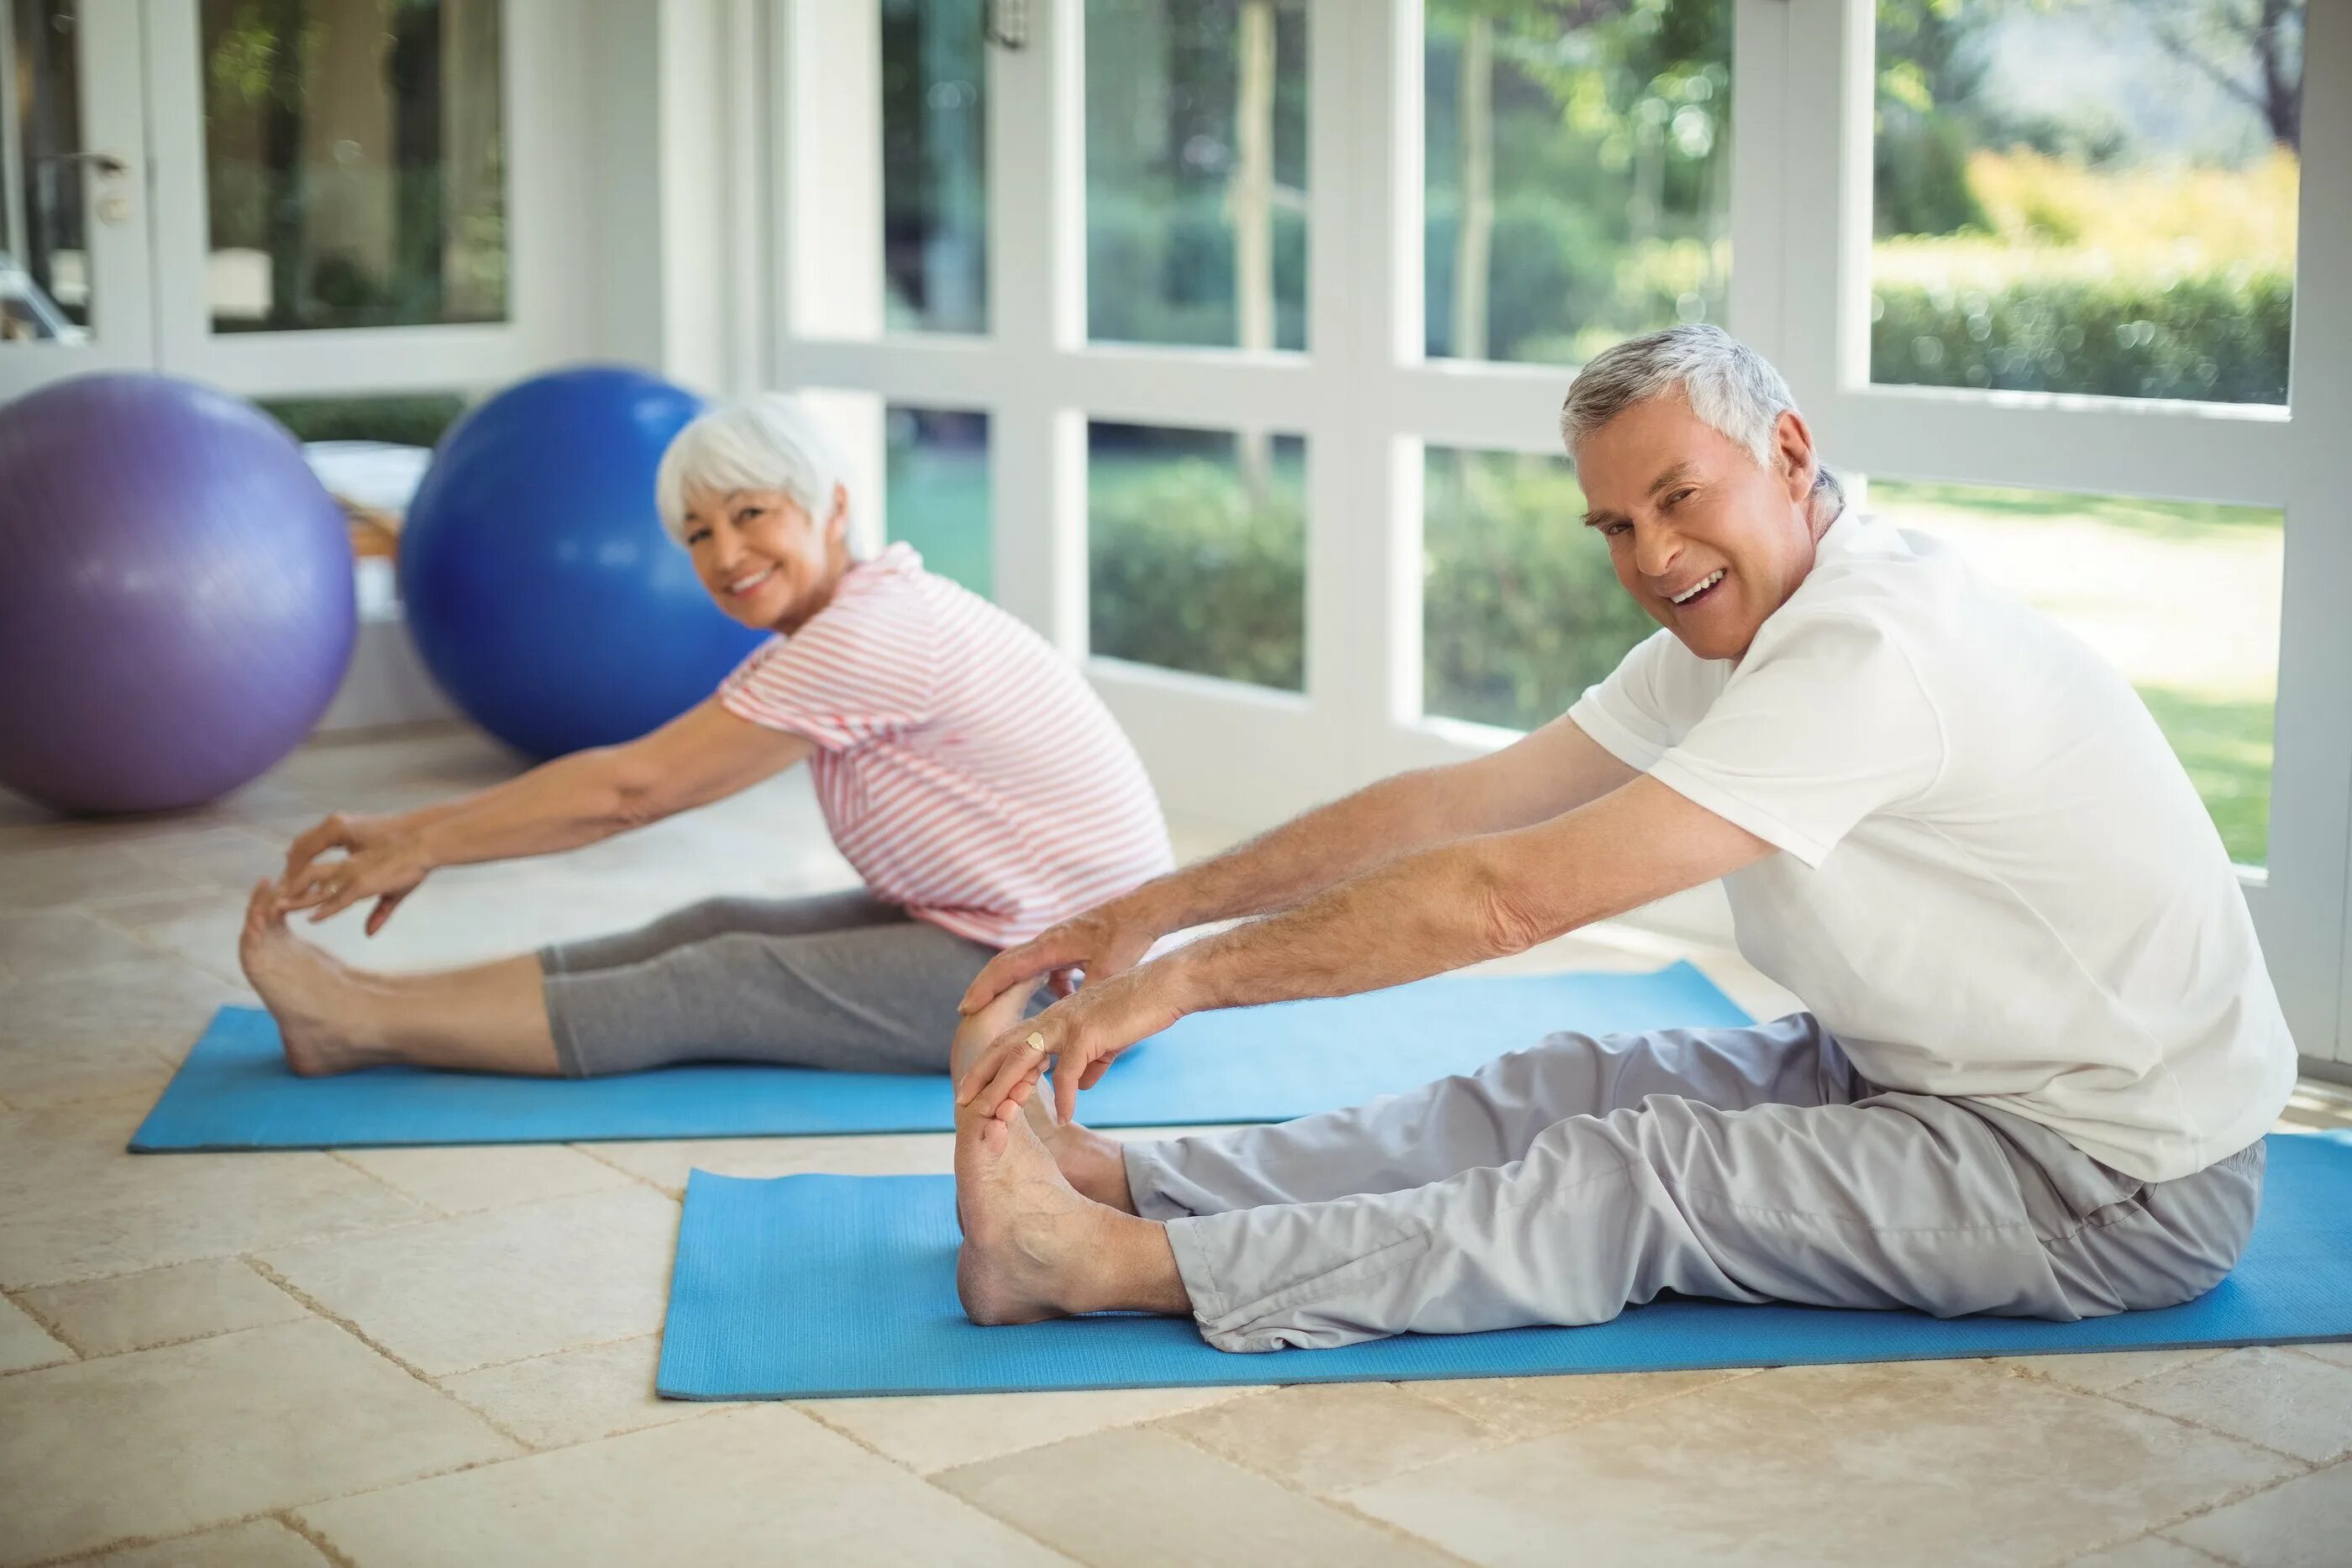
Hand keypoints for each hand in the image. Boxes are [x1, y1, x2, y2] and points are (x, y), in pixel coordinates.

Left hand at [276, 811, 432, 933]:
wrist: (422, 849)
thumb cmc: (411, 865)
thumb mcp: (393, 893)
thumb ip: (379, 913)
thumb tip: (368, 934)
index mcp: (350, 866)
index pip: (316, 875)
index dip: (299, 886)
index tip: (284, 897)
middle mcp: (345, 868)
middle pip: (307, 878)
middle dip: (288, 891)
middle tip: (270, 904)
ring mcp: (351, 875)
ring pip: (316, 889)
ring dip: (297, 900)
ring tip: (278, 910)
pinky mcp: (362, 884)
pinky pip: (337, 900)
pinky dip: (323, 910)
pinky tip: (311, 918)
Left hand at [954, 963, 1189, 1125]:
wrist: (1165, 986)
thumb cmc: (1139, 1009)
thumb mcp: (1109, 1041)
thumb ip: (1091, 1063)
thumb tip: (1080, 1086)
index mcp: (1055, 1017)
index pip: (1012, 1041)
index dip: (991, 1063)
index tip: (974, 1084)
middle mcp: (1054, 1018)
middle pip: (1006, 1048)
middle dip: (982, 1074)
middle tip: (961, 1099)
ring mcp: (1067, 1023)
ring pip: (1024, 1059)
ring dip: (1005, 1089)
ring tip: (992, 1115)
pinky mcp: (1087, 1032)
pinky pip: (1069, 1071)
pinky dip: (1066, 1096)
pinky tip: (1065, 1117)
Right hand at [958, 897, 1166, 1016]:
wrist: (1143, 911)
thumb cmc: (1126, 935)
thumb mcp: (1108, 970)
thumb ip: (1086, 996)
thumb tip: (1073, 1026)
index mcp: (1051, 946)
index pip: (1007, 968)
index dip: (985, 988)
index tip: (966, 1008)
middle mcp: (1048, 941)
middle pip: (1006, 964)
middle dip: (986, 986)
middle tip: (967, 1010)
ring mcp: (1057, 941)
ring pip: (1025, 964)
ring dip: (1012, 984)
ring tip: (1005, 1009)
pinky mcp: (1069, 944)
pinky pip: (1047, 964)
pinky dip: (1047, 982)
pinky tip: (1064, 996)